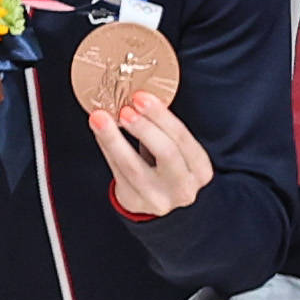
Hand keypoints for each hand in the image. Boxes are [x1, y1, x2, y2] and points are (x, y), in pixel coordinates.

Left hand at [92, 92, 215, 218]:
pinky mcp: (135, 203)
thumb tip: (137, 97)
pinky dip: (107, 149)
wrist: (157, 198)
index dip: (161, 117)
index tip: (141, 97)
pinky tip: (99, 132)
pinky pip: (117, 172)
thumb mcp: (176, 148)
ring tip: (100, 118)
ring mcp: (160, 199)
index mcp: (200, 169)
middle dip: (144, 128)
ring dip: (114, 139)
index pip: (183, 139)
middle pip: (166, 153)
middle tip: (124, 110)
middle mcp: (184, 187)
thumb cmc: (166, 165)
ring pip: (134, 167)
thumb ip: (162, 127)